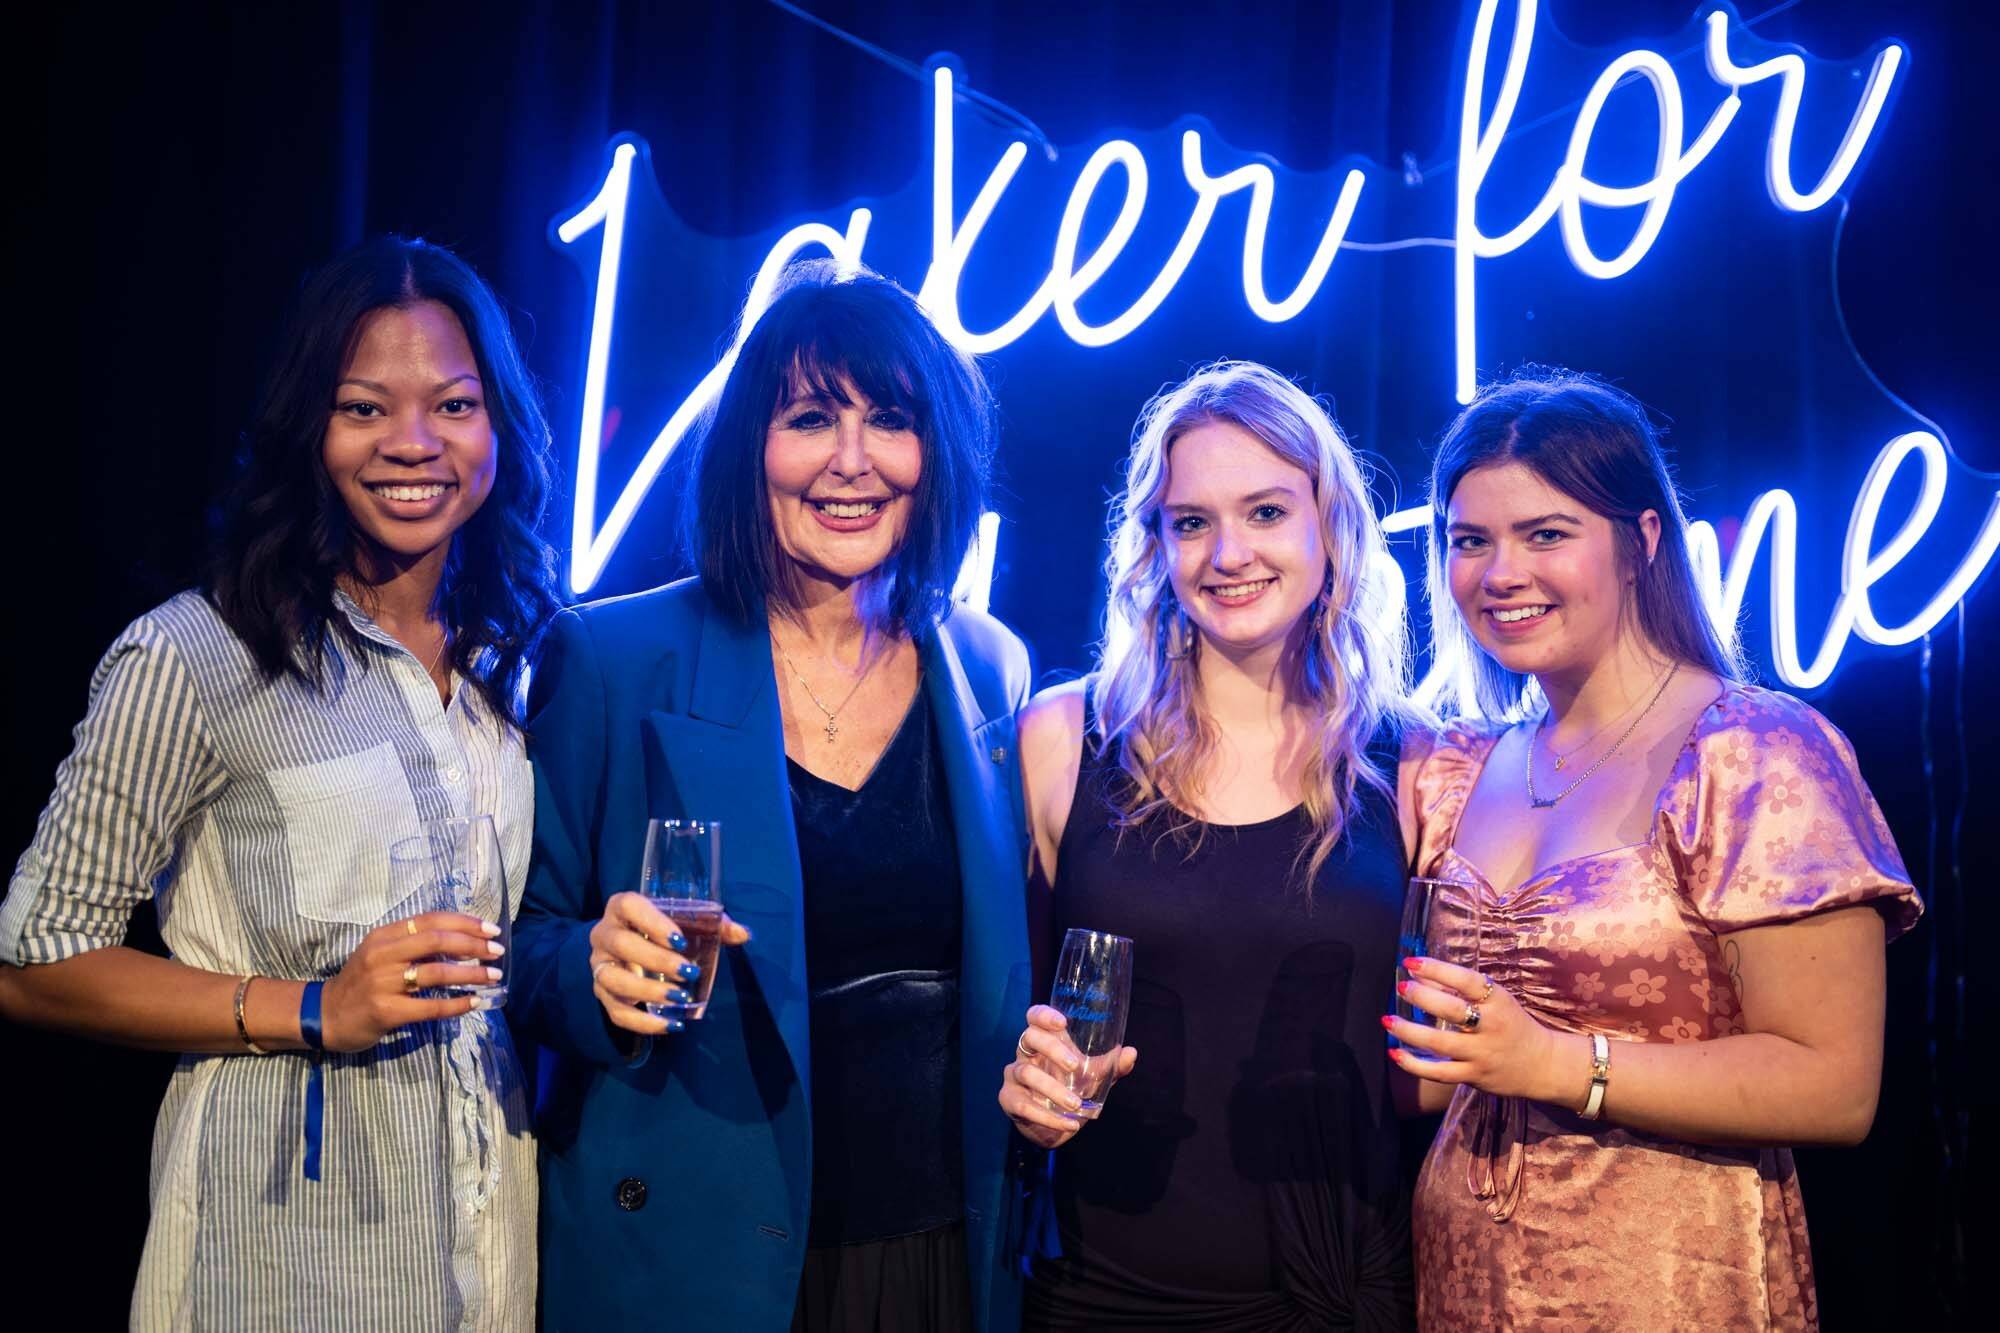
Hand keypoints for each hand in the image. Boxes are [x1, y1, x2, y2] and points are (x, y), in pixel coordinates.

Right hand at [320, 911, 502, 1052]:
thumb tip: (463, 940)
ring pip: (437, 972)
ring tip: (494, 976)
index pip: (431, 920)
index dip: (465, 923)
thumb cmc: (362, 982)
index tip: (491, 929)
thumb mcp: (381, 954)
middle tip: (497, 952)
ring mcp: (383, 983)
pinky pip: (430, 1006)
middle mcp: (383, 955)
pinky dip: (457, 1004)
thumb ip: (412, 944)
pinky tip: (474, 1002)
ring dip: (471, 974)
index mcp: (384, 935)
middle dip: (473, 944)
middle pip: (437, 941)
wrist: (326, 1015)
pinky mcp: (386, 1011)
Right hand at [586, 892, 750, 1035]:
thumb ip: (714, 925)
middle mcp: (604, 934)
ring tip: (679, 999)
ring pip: (614, 980)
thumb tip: (743, 934)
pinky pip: (616, 1012)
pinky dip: (643, 1023)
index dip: (652, 922)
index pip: (629, 906)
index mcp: (622, 907)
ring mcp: (600, 965)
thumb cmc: (660, 928)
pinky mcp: (602, 993)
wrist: (627, 946)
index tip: (680, 940)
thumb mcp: (684, 921)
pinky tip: (671, 1025)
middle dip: (657, 960)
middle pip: (622, 944)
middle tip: (688, 972)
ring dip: (647, 991)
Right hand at [998, 1004, 1137, 1148]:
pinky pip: (1023, 1105)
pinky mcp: (1008, 1099)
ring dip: (1052, 1089)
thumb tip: (1131, 1052)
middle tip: (1075, 1066)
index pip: (1034, 1017)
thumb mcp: (1094, 1077)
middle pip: (1029, 1038)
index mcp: (1044, 1042)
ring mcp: (1014, 1076)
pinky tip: (1070, 1124)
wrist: (1055, 1125)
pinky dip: (1048, 1117)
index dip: (1043, 1015)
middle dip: (1052, 1049)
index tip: (1062, 1023)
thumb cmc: (1072, 1090)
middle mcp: (1026, 1054)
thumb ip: (1112, 1066)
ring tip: (1076, 1104)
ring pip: (1026, 1073)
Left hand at [1383, 955, 1578, 1104]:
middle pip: (1452, 1011)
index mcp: (1498, 1001)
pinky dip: (1414, 1065)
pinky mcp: (1474, 1076)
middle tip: (1401, 987)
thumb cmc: (1512, 1024)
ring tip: (1388, 1020)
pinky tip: (1395, 1052)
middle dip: (1422, 997)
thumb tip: (1418, 974)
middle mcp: (1490, 1027)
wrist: (1543, 1065)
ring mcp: (1482, 1054)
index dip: (1437, 969)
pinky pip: (1438, 1072)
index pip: (1467, 981)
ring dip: (1409, 1031)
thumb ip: (1459, 988)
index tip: (1411, 962)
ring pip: (1439, 1044)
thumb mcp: (1495, 1000)